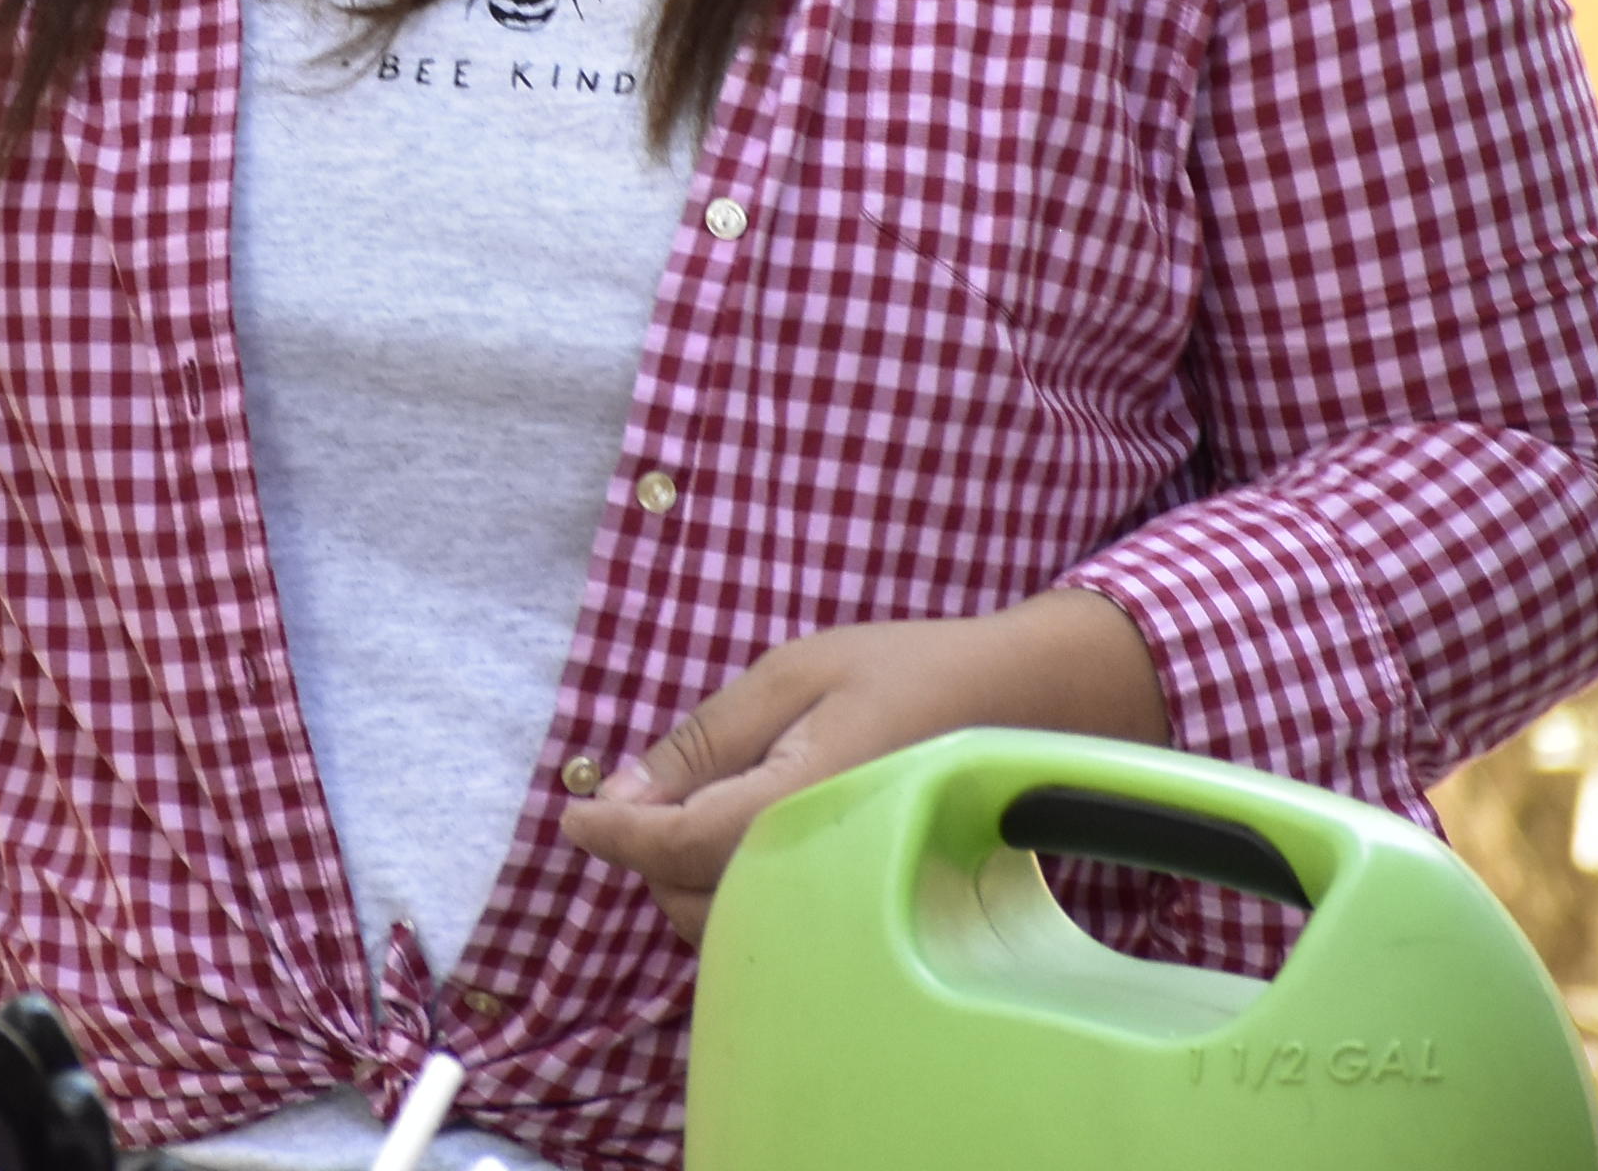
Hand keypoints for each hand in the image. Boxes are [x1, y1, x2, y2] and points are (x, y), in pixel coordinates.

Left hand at [556, 590, 1164, 940]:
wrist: (1024, 703)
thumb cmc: (910, 671)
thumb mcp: (794, 673)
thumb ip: (706, 738)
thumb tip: (622, 790)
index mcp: (800, 805)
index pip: (679, 846)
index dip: (616, 834)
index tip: (573, 817)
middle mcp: (820, 869)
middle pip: (692, 900)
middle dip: (647, 856)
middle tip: (631, 797)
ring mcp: (843, 897)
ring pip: (726, 925)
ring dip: (684, 880)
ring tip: (680, 814)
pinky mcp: (858, 905)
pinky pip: (767, 921)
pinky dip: (727, 893)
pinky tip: (730, 841)